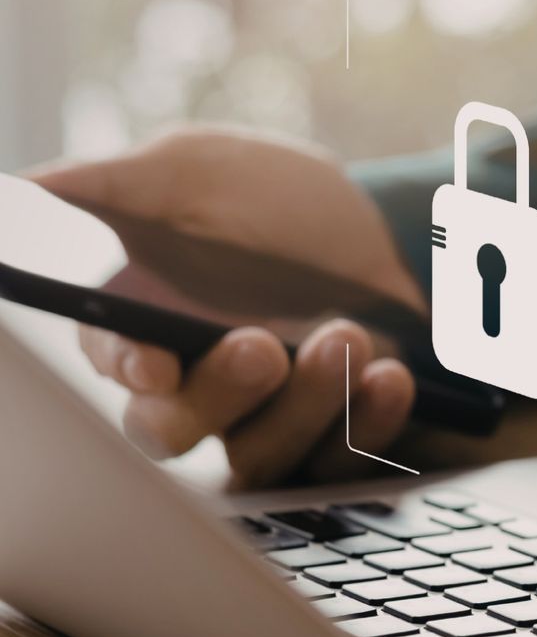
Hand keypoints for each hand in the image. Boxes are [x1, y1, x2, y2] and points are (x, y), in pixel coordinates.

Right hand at [28, 127, 425, 488]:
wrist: (398, 231)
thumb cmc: (279, 202)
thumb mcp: (194, 173)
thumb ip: (112, 186)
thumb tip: (24, 187)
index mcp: (142, 325)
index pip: (113, 362)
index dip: (127, 367)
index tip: (155, 363)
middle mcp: (196, 388)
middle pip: (170, 434)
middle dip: (215, 394)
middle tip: (263, 346)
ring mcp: (266, 425)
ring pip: (259, 457)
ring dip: (304, 403)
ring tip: (347, 337)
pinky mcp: (336, 448)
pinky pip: (341, 463)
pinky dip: (366, 423)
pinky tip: (391, 379)